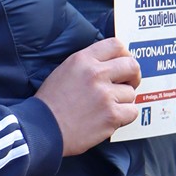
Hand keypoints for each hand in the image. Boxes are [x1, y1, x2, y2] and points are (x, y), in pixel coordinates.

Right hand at [34, 36, 141, 154]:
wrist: (43, 129)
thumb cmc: (50, 103)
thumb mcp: (64, 71)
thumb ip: (88, 64)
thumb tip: (111, 64)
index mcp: (83, 60)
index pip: (116, 45)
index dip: (125, 55)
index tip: (124, 65)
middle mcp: (96, 74)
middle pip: (132, 66)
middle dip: (133, 76)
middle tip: (127, 84)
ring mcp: (105, 95)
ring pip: (131, 93)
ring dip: (123, 101)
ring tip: (106, 107)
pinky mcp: (111, 116)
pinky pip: (131, 112)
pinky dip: (123, 117)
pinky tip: (109, 118)